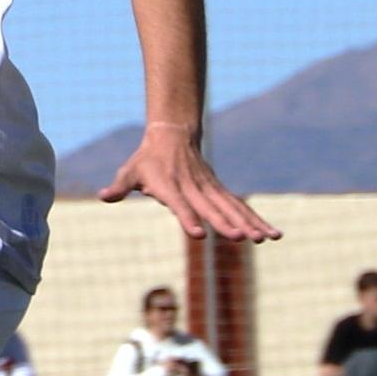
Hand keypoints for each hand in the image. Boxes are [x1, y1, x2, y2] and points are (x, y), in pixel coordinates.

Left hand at [94, 125, 277, 243]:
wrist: (172, 136)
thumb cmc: (147, 159)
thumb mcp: (130, 172)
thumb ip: (120, 186)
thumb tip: (104, 195)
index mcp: (171, 186)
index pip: (180, 204)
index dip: (188, 218)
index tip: (199, 234)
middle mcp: (194, 188)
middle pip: (213, 208)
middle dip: (229, 224)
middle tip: (244, 239)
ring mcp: (210, 189)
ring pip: (233, 208)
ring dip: (252, 224)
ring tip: (269, 238)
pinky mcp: (219, 192)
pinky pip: (239, 207)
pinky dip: (256, 220)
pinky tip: (272, 234)